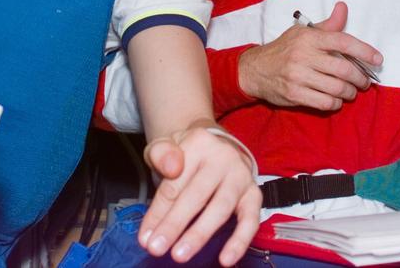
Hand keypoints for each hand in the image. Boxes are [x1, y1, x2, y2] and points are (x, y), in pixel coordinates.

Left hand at [139, 122, 261, 265]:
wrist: (215, 147)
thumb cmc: (186, 154)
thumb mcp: (166, 146)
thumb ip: (161, 155)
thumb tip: (172, 168)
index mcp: (199, 144)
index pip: (175, 182)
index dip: (158, 212)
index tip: (145, 237)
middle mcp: (224, 158)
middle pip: (196, 195)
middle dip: (174, 224)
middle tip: (156, 248)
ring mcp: (241, 177)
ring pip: (221, 208)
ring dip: (200, 234)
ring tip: (181, 254)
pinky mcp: (254, 195)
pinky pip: (250, 220)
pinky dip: (240, 241)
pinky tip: (226, 259)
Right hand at [237, 2, 381, 110]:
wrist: (255, 69)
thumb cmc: (284, 49)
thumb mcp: (303, 32)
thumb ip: (328, 25)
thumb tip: (343, 8)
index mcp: (309, 38)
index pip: (343, 42)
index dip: (364, 51)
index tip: (378, 59)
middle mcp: (304, 56)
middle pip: (344, 69)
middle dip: (360, 78)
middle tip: (364, 81)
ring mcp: (298, 76)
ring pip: (337, 88)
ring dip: (350, 92)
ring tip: (351, 91)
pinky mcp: (294, 94)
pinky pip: (325, 102)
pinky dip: (336, 103)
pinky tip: (336, 99)